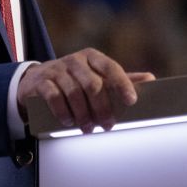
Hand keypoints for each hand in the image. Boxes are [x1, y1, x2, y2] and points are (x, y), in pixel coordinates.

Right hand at [17, 48, 154, 133]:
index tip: (131, 101)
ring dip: (83, 114)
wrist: (35, 80)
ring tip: (88, 128)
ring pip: (74, 92)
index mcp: (92, 57)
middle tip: (108, 125)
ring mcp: (56, 69)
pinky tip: (69, 122)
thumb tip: (151, 79)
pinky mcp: (41, 82)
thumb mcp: (96, 75)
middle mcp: (75, 60)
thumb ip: (121, 79)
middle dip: (102, 108)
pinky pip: (54, 96)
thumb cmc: (73, 79)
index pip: (110, 67)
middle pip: (93, 84)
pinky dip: (63, 112)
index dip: (122, 83)